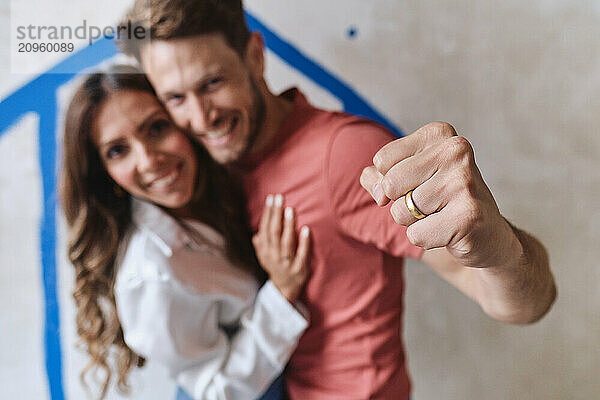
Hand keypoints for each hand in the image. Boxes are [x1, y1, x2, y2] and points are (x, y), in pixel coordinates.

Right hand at [252, 194, 310, 302]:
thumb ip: (260, 244)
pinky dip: (303, 242)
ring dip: (288, 225)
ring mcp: (286, 262)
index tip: (271, 198)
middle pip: (274, 232)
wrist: (284, 288)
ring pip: (286, 242)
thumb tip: (256, 233)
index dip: (268, 213)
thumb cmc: (275, 266)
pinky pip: (301, 254)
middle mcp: (274, 255)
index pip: (265, 228)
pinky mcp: (299, 268)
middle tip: (280, 198)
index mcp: (265, 250)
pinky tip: (306, 229)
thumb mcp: (264, 256)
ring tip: (290, 210)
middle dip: (276, 214)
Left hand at [360, 122, 519, 268]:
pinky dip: (426, 239)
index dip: (389, 182)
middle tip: (430, 205)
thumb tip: (370, 181)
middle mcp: (455, 150)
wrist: (488, 235)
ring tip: (441, 217)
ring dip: (414, 223)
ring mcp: (464, 182)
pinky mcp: (468, 215)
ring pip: (401, 211)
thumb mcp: (412, 179)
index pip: (382, 160)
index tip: (417, 186)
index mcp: (439, 134)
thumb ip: (381, 176)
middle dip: (400, 203)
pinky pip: (416, 234)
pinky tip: (449, 232)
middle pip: (390, 184)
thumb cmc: (444, 202)